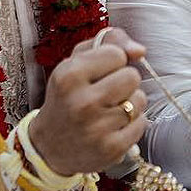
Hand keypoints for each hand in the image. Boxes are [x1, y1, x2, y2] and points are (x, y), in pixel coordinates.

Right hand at [29, 28, 147, 175]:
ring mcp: (96, 128)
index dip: (114, 61)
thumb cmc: (69, 95)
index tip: (100, 73)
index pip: (117, 54)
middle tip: (107, 92)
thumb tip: (140, 50)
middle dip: (124, 81)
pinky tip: (113, 127)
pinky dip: (132, 124)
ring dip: (130, 102)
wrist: (49, 147)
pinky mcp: (111, 149)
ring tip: (109, 110)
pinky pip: (141, 123)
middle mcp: (81, 102)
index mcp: (69, 75)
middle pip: (132, 76)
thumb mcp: (78, 60)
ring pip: (140, 99)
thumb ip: (111, 41)